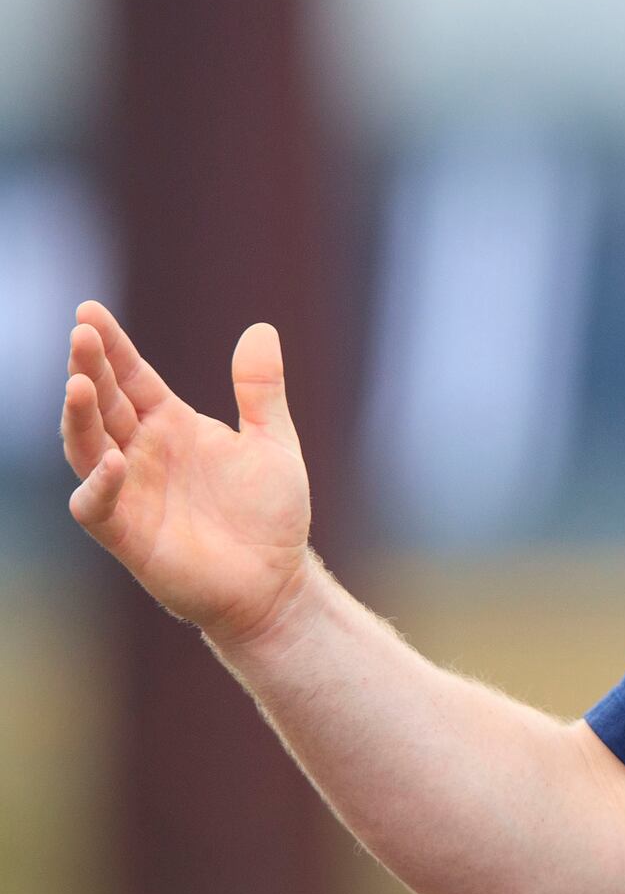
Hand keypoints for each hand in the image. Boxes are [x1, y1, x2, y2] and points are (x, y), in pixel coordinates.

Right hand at [61, 301, 314, 648]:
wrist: (276, 582)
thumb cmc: (269, 515)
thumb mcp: (273, 441)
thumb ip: (261, 389)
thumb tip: (262, 328)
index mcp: (172, 426)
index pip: (131, 378)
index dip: (111, 346)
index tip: (89, 311)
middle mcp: (142, 453)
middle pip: (103, 403)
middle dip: (88, 368)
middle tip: (81, 333)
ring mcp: (129, 492)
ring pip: (86, 447)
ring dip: (79, 417)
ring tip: (79, 383)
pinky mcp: (127, 534)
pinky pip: (96, 506)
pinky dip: (98, 485)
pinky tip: (112, 462)